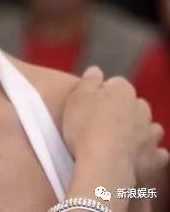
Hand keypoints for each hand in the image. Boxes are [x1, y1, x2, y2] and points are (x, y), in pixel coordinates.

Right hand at [63, 67, 168, 185]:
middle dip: (124, 110)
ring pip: (150, 127)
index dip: (103, 92)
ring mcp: (150, 133)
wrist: (103, 164)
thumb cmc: (86, 127)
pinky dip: (150, 153)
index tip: (91, 103)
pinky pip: (158, 153)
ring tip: (122, 140)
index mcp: (122, 90)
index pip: (116, 84)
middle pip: (134, 104)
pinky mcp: (154, 158)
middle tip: (104, 122)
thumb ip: (88, 81)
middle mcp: (141, 108)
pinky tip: (138, 157)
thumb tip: (96, 70)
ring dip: (141, 130)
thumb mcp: (77, 97)